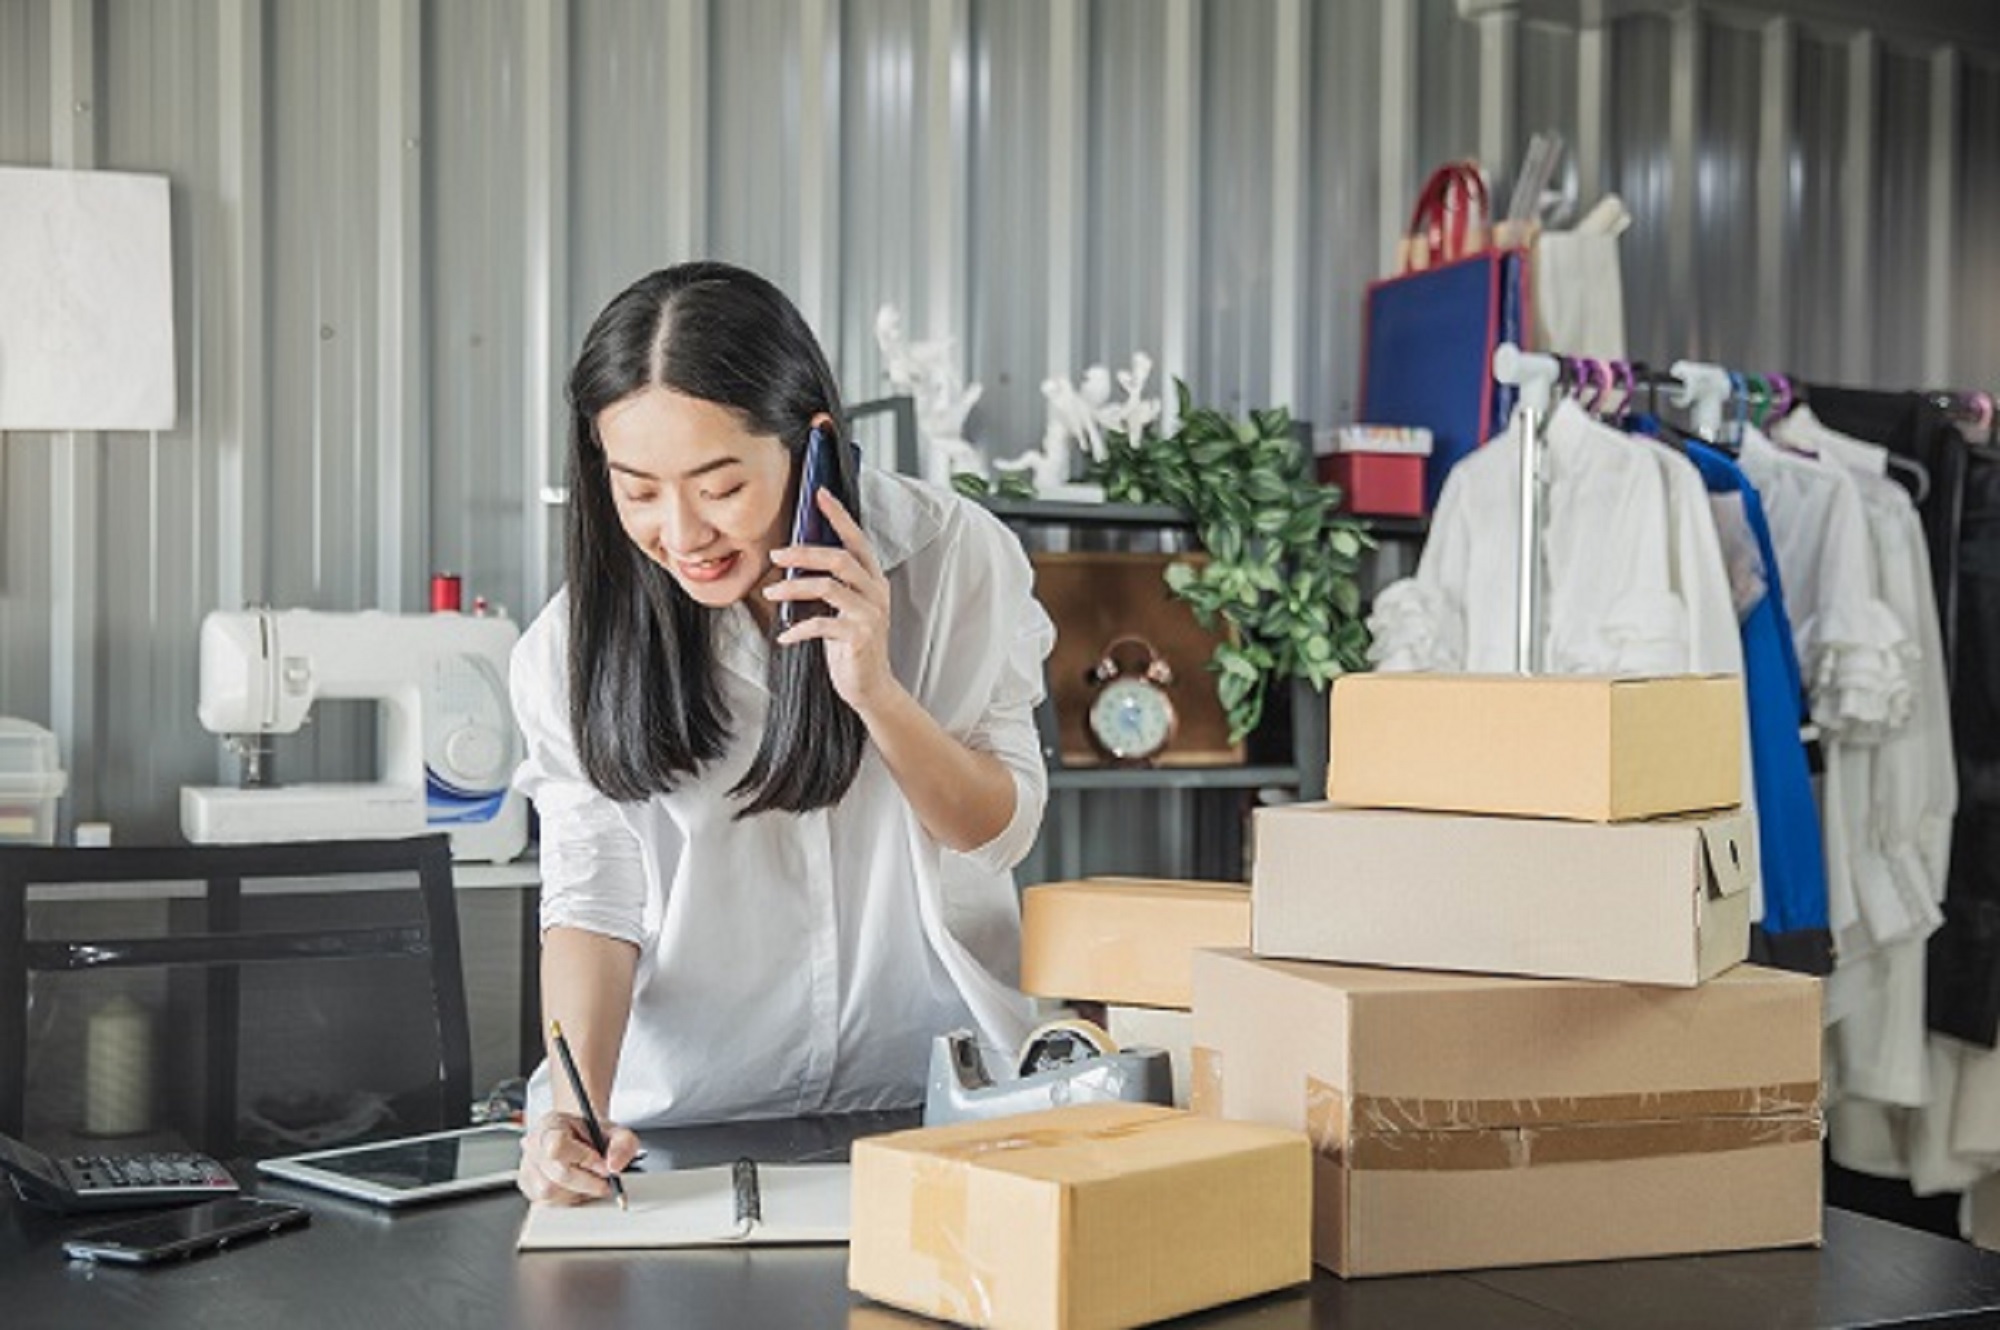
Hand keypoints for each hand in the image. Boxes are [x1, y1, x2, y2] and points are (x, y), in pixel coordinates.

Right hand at [517, 1109, 639, 1205]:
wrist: (578, 1136)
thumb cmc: (592, 1134)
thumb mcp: (615, 1131)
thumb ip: (622, 1144)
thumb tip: (614, 1166)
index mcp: (551, 1124)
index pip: (558, 1146)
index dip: (584, 1159)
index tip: (604, 1165)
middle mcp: (534, 1145)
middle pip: (557, 1175)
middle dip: (588, 1182)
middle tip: (606, 1181)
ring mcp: (527, 1167)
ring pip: (551, 1192)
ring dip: (578, 1192)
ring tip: (590, 1180)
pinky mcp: (528, 1187)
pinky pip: (548, 1202)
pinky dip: (568, 1199)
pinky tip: (577, 1187)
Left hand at [765, 489, 901, 715]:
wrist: (871, 687)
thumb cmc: (851, 645)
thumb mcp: (844, 609)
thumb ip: (831, 584)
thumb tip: (794, 560)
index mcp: (873, 580)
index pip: (857, 540)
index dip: (839, 516)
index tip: (819, 494)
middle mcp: (876, 592)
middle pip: (840, 559)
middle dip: (804, 553)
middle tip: (775, 555)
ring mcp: (870, 615)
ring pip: (829, 587)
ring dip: (794, 589)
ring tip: (770, 594)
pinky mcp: (859, 637)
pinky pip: (822, 624)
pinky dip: (798, 628)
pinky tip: (784, 636)